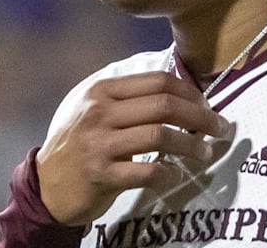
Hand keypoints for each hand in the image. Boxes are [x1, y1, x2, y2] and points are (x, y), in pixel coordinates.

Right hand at [35, 71, 229, 226]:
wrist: (46, 185)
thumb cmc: (80, 144)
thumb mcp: (96, 109)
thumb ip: (130, 98)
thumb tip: (182, 93)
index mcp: (102, 90)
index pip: (158, 81)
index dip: (190, 91)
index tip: (207, 104)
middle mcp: (99, 112)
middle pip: (164, 105)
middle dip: (200, 116)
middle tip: (220, 128)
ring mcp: (99, 144)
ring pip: (160, 135)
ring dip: (191, 145)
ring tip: (205, 152)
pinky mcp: (101, 175)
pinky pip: (147, 171)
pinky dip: (168, 172)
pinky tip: (176, 174)